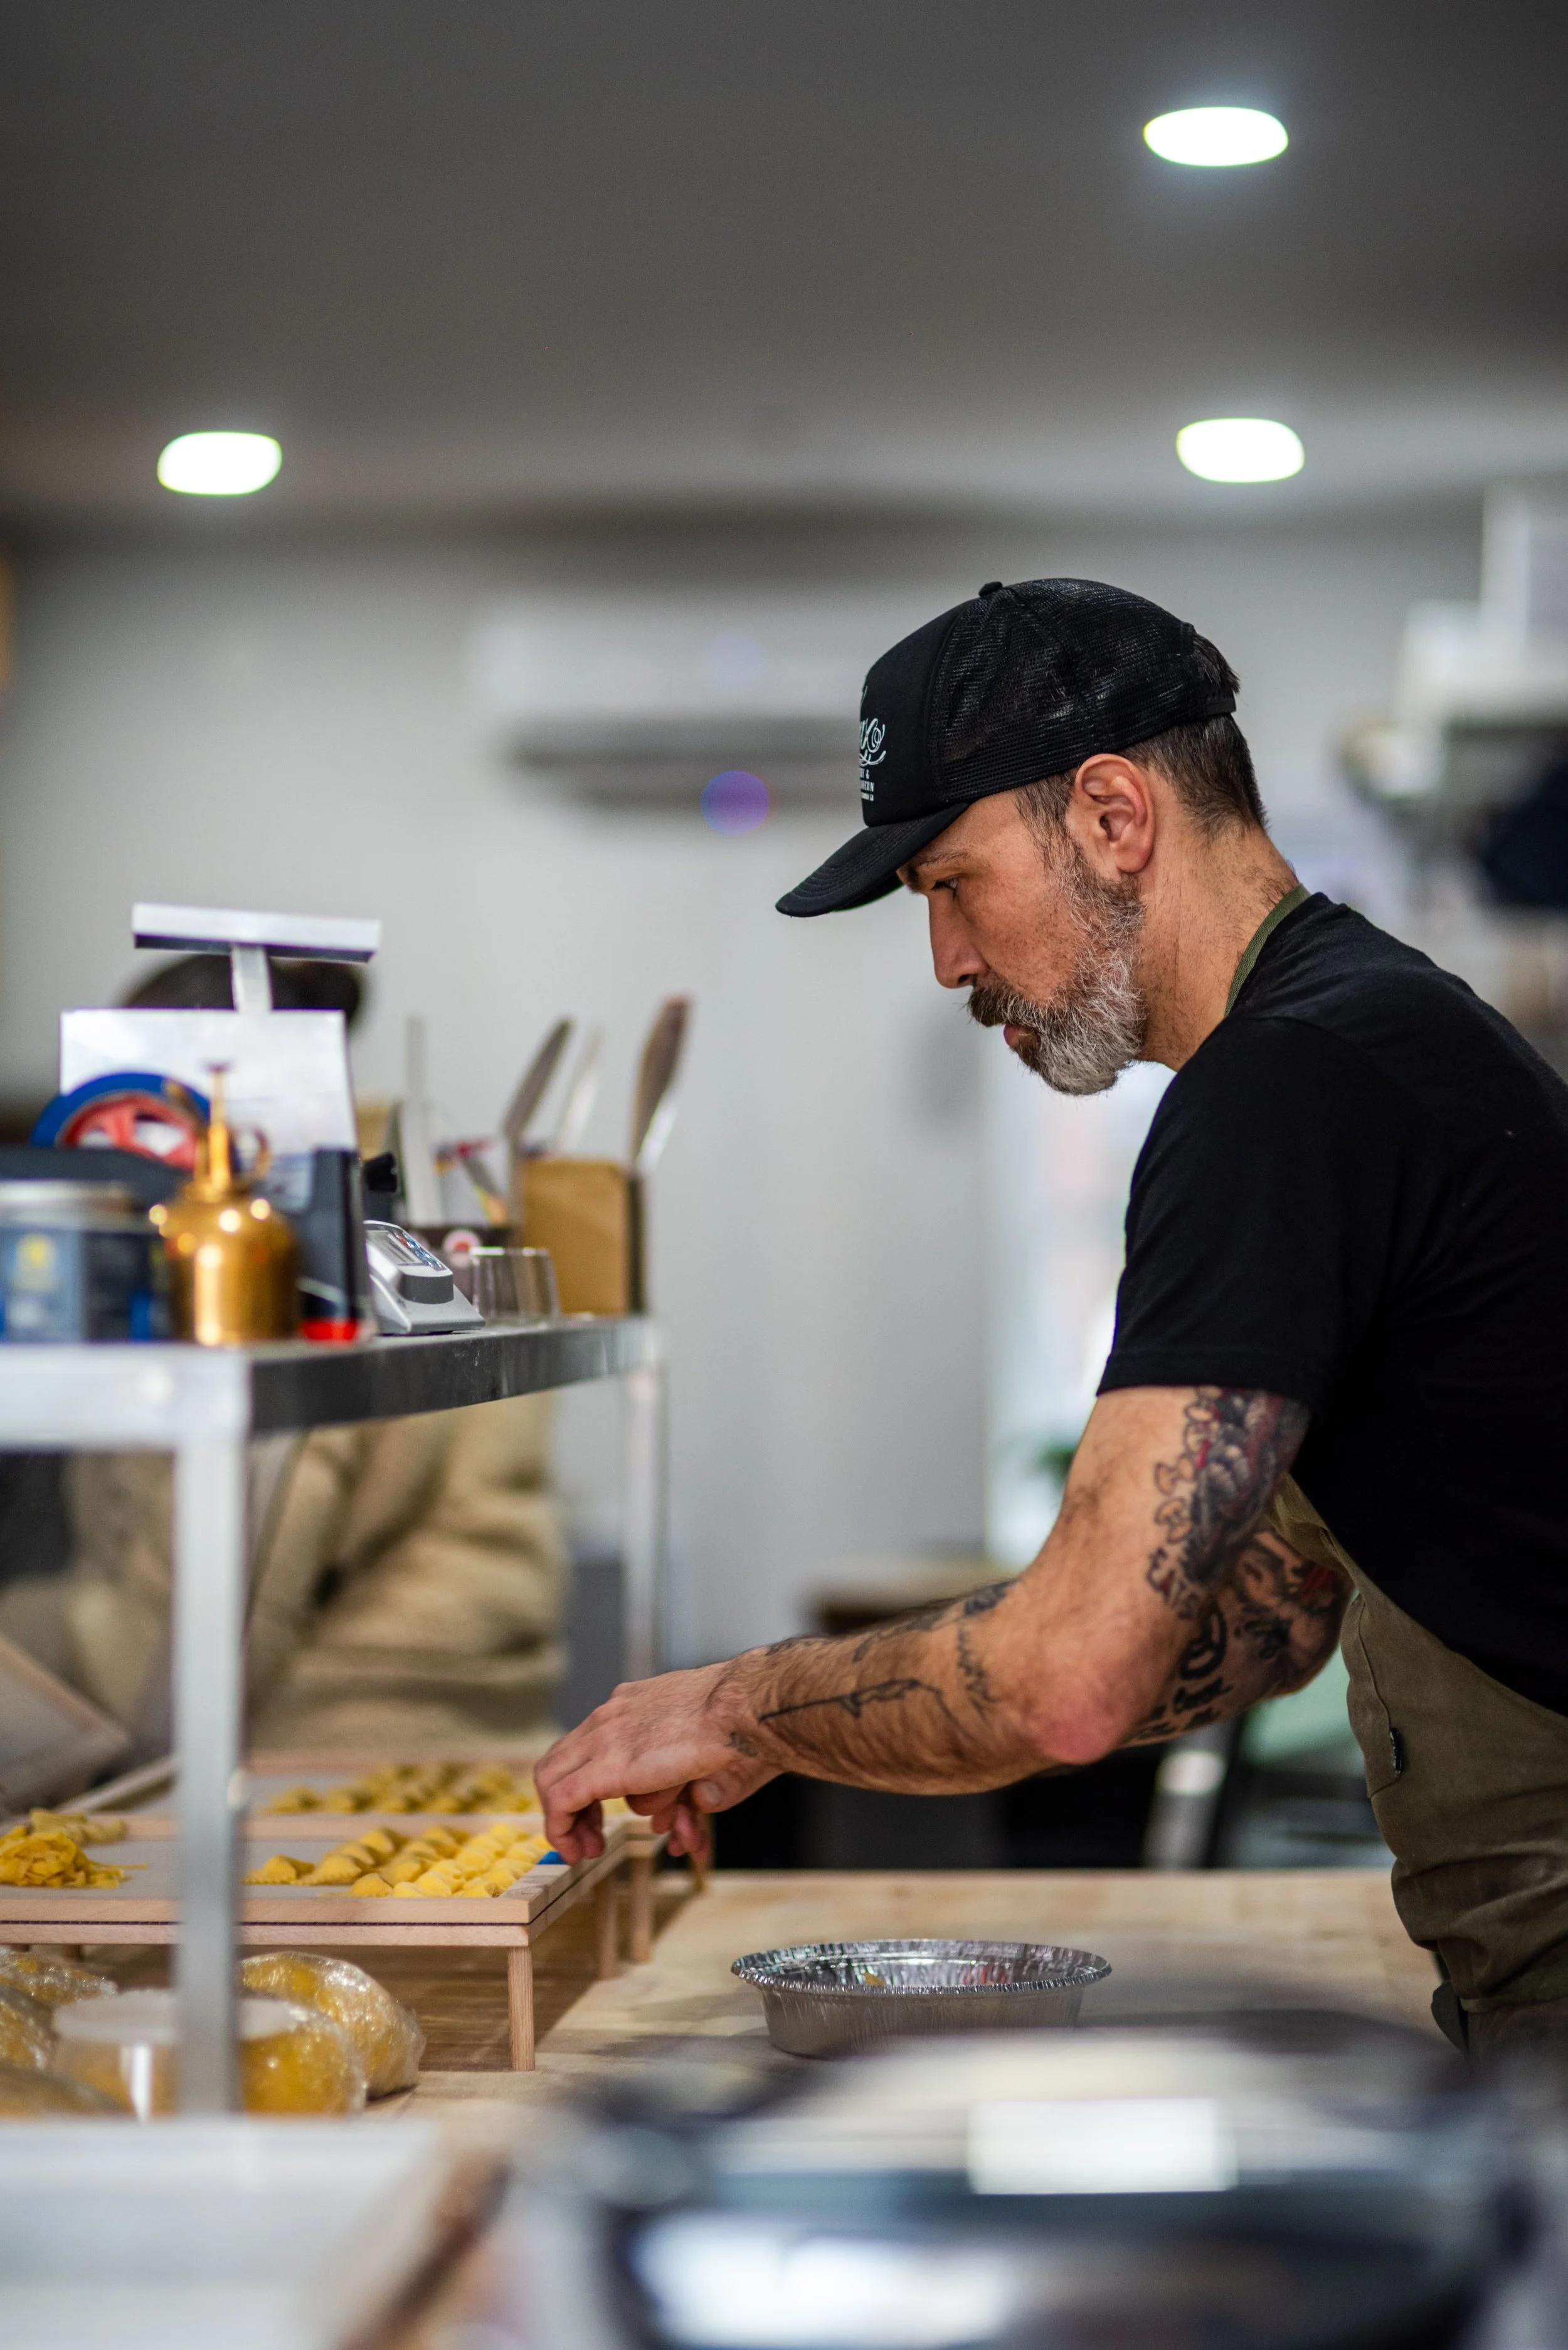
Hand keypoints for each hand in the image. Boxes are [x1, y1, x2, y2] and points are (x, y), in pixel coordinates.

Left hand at [535, 1662, 776, 1860]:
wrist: (744, 1708)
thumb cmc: (742, 1726)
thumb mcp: (704, 1752)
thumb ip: (684, 1781)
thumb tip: (674, 1816)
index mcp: (634, 1704)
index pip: (590, 1741)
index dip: (589, 1782)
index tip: (601, 1811)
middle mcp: (612, 1714)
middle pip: (563, 1759)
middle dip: (572, 1803)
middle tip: (590, 1835)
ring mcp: (604, 1736)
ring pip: (552, 1777)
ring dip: (564, 1819)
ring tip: (586, 1849)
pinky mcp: (606, 1766)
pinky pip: (561, 1800)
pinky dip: (561, 1829)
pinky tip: (577, 1850)